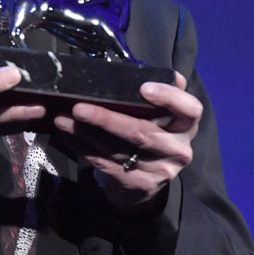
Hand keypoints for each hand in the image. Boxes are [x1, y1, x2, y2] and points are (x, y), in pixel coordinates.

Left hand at [52, 72, 201, 211]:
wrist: (144, 182)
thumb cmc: (148, 134)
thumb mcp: (157, 115)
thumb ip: (152, 95)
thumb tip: (132, 69)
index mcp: (184, 125)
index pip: (191, 109)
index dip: (169, 97)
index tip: (143, 88)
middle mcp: (177, 149)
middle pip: (142, 133)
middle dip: (106, 119)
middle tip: (79, 108)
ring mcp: (159, 170)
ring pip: (117, 149)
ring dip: (85, 133)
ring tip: (62, 119)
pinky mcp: (138, 185)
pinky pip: (104, 163)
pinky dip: (81, 147)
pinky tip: (66, 135)